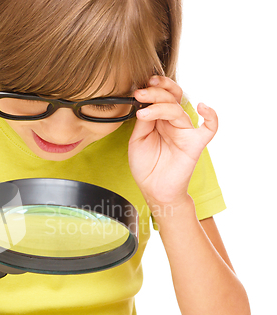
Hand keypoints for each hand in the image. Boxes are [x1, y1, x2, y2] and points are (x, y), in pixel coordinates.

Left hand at [128, 76, 217, 208]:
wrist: (154, 189)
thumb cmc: (146, 165)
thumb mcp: (137, 140)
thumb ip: (143, 122)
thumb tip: (145, 103)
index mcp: (160, 119)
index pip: (161, 96)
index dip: (153, 89)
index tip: (138, 89)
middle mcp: (174, 123)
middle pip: (171, 98)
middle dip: (156, 92)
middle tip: (141, 93)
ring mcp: (185, 132)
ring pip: (178, 111)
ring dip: (161, 106)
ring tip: (144, 111)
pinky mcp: (195, 144)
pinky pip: (210, 128)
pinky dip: (211, 116)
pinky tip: (203, 107)